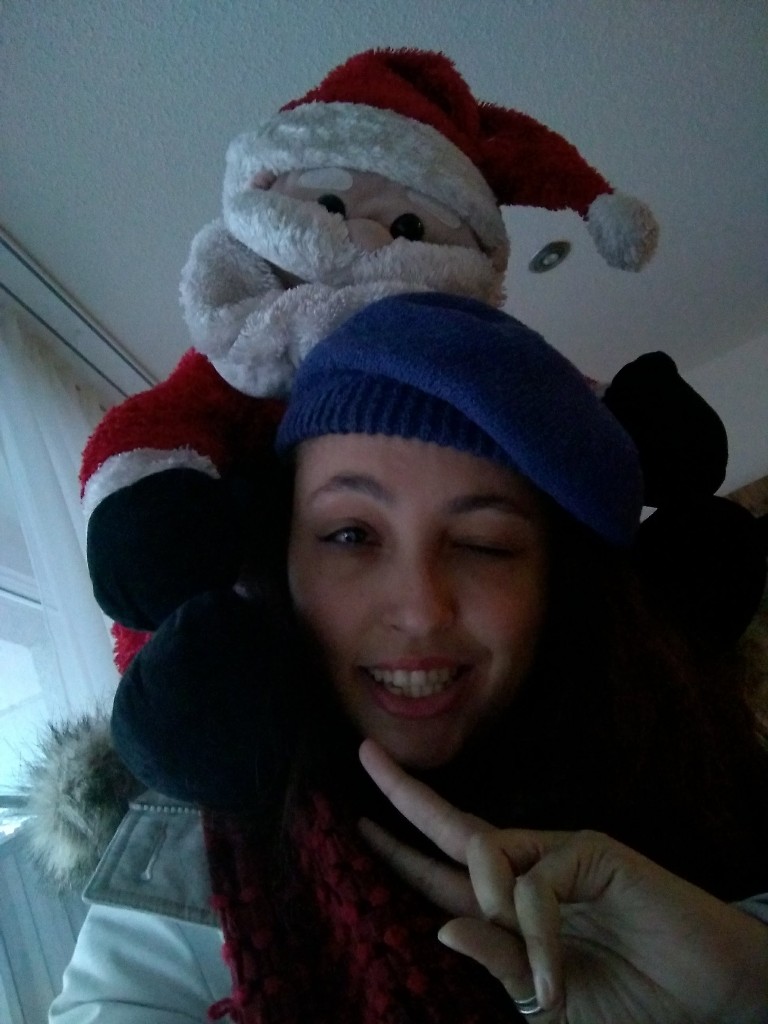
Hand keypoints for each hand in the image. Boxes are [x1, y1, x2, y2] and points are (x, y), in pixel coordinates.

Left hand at [359, 739, 767, 1023]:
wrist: (711, 995)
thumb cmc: (634, 999)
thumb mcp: (548, 1000)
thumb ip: (501, 964)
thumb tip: (442, 926)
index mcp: (512, 907)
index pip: (443, 873)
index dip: (401, 851)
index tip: (358, 824)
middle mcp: (529, 869)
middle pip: (453, 829)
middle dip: (406, 796)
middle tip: (365, 756)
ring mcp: (560, 855)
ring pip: (486, 856)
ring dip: (492, 913)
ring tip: (543, 978)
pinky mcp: (592, 852)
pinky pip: (535, 886)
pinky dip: (538, 935)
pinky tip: (559, 978)